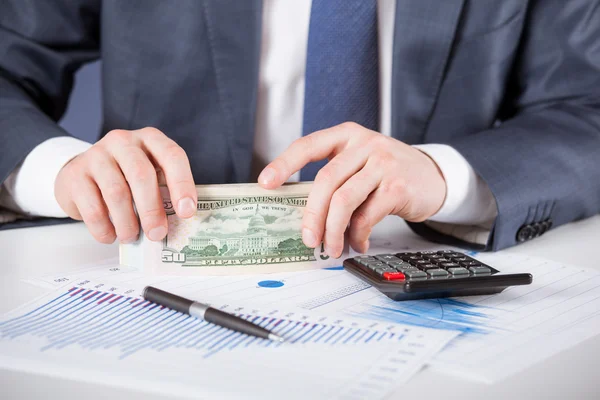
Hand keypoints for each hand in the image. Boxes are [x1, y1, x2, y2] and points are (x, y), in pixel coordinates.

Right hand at [55, 127, 196, 243]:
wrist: (81, 172)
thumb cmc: (125, 177)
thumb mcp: (149, 176)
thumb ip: (164, 192)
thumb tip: (179, 224)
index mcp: (150, 139)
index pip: (172, 156)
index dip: (182, 184)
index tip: (187, 212)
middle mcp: (123, 141)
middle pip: (141, 175)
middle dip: (152, 210)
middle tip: (157, 234)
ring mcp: (96, 155)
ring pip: (116, 193)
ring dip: (127, 222)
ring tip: (131, 237)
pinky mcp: (75, 174)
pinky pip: (92, 207)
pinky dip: (104, 228)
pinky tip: (110, 236)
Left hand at [258, 122, 446, 256]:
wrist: (433, 176)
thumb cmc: (387, 171)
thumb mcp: (360, 162)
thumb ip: (336, 177)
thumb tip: (305, 215)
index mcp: (346, 136)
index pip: (308, 145)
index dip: (284, 164)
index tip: (265, 183)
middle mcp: (364, 145)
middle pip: (326, 180)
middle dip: (312, 214)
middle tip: (307, 239)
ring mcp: (383, 163)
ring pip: (345, 199)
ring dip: (333, 230)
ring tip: (331, 248)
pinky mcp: (398, 186)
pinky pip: (368, 215)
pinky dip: (358, 235)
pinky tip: (358, 243)